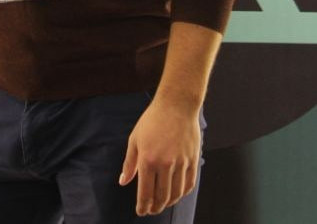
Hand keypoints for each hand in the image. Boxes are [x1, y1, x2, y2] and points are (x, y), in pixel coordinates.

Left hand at [118, 97, 201, 216]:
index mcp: (148, 160)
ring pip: (176, 193)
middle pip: (161, 197)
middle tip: (151, 210)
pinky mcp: (193, 160)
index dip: (142, 206)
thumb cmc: (153, 120)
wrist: (177, 105)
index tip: (140, 211)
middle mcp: (165, 164)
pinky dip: (182, 194)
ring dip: (168, 203)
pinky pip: (189, 184)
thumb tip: (123, 181)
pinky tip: (176, 194)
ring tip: (163, 204)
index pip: (145, 193)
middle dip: (155, 208)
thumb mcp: (135, 139)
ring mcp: (181, 163)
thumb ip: (129, 163)